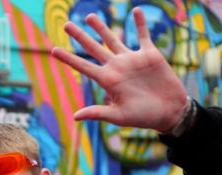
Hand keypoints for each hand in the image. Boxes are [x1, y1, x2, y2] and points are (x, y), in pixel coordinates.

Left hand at [51, 7, 186, 131]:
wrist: (169, 111)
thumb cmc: (142, 117)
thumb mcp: (118, 116)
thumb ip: (97, 112)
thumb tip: (75, 117)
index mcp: (107, 80)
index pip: (83, 66)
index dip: (68, 58)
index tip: (53, 50)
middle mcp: (116, 67)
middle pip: (93, 48)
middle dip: (80, 36)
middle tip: (67, 24)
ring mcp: (131, 60)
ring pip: (112, 39)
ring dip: (102, 28)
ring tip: (90, 16)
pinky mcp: (149, 55)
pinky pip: (143, 36)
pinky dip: (139, 24)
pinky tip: (135, 10)